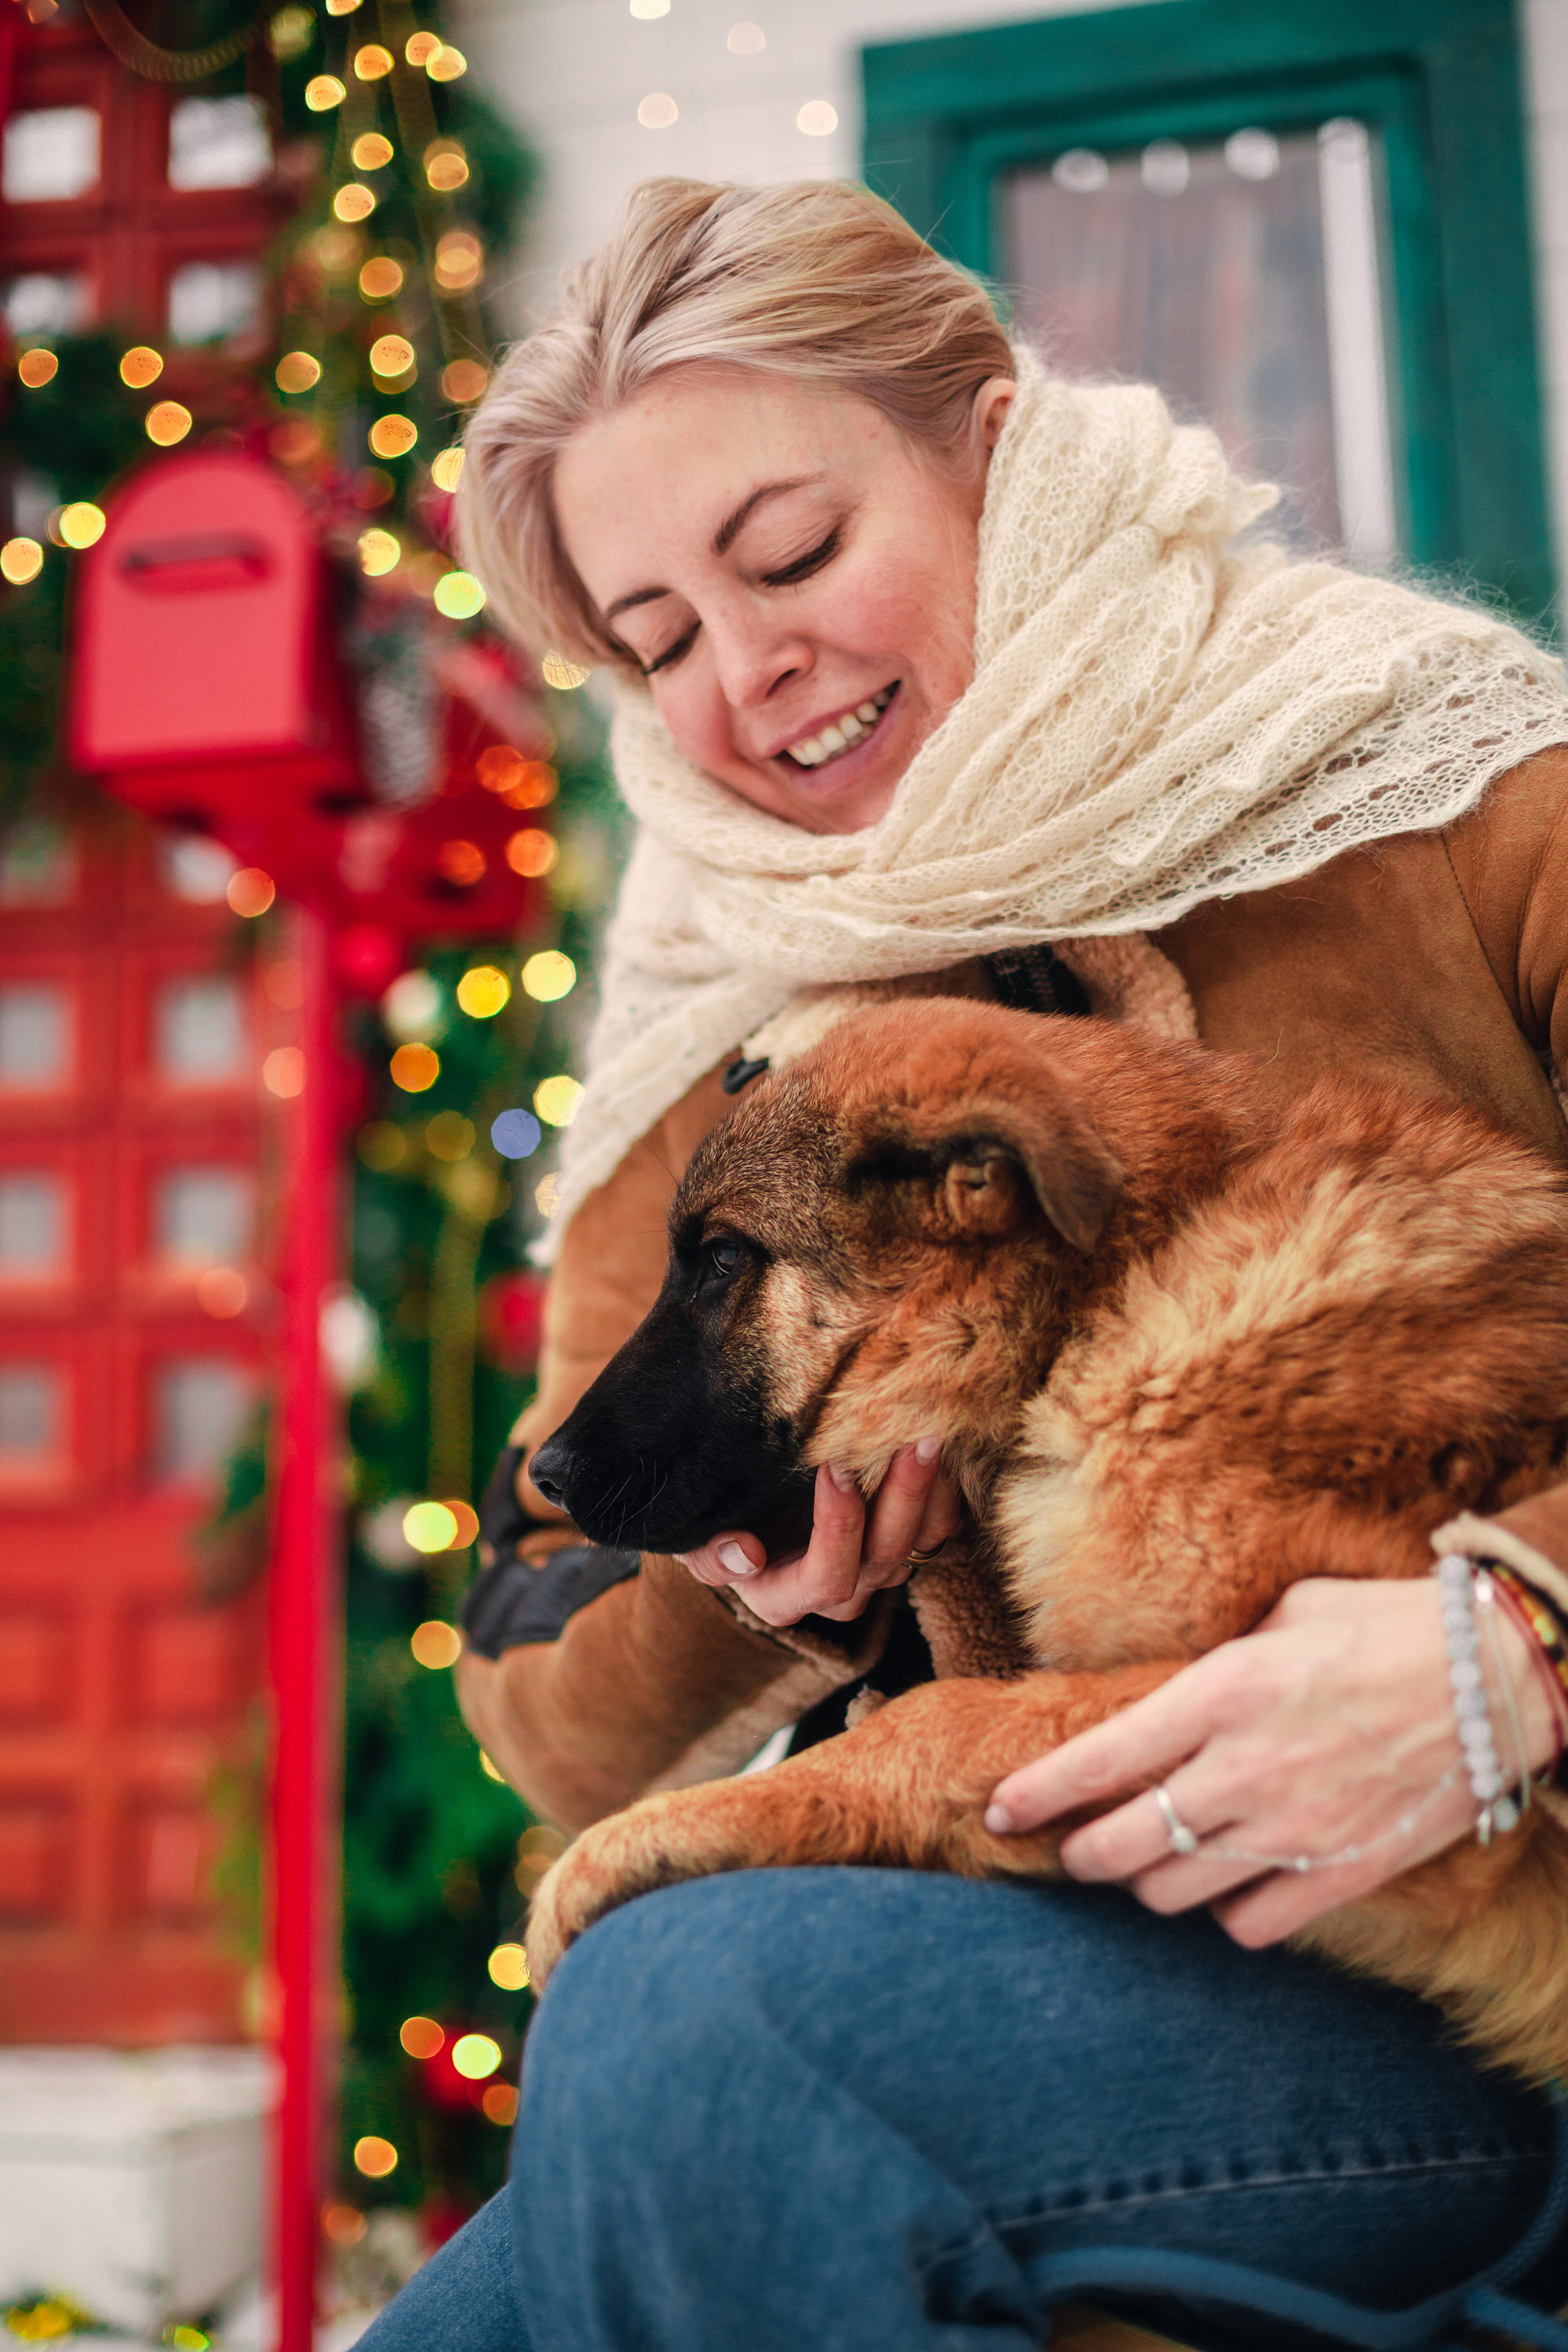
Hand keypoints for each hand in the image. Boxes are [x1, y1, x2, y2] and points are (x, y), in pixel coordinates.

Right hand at [678, 1442, 961, 1626]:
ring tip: (935, 1433)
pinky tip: (946, 1441)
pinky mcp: (906, 1544)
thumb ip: (711, 1552)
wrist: (743, 1509)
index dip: (837, 1527)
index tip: (833, 1468)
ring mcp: (879, 1571)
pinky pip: (940, 1525)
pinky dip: (945, 1487)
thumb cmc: (714, 1518)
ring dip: (932, 1489)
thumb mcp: (694, 1536)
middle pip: (885, 1557)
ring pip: (922, 1543)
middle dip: (903, 1495)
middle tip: (912, 1438)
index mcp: (785, 1598)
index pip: (826, 1575)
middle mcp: (841, 1593)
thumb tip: (746, 1553)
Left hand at [983, 1577, 1561, 1946]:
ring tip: (1150, 1861)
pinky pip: (1250, 1926)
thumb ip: (1218, 1663)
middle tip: (1073, 1847)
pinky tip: (1230, 1884)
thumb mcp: (1284, 1616)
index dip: (1037, 1794)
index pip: (1100, 1760)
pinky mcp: (1342, 1872)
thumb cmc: (1386, 1625)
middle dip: (1080, 1853)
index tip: (998, 1811)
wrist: (1498, 1676)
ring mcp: (1294, 1828)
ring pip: (1174, 1893)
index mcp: (1222, 1691)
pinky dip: (1228, 1913)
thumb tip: (1174, 1695)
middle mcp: (1245, 1768)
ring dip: (1149, 1882)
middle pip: (1122, 1845)